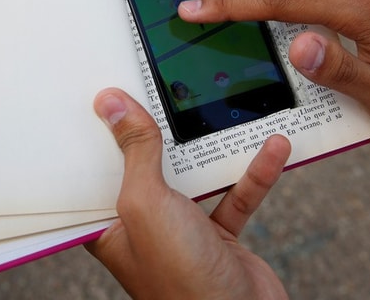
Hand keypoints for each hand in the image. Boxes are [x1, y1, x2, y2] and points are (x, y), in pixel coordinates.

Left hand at [86, 88, 290, 299]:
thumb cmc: (180, 280)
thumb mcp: (146, 204)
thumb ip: (135, 153)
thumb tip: (112, 104)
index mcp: (110, 225)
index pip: (97, 170)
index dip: (99, 134)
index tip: (106, 95)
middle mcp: (144, 226)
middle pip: (147, 166)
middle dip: (157, 131)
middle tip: (162, 89)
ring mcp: (182, 231)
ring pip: (194, 177)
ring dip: (214, 149)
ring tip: (221, 111)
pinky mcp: (219, 237)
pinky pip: (236, 196)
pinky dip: (254, 173)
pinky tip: (272, 149)